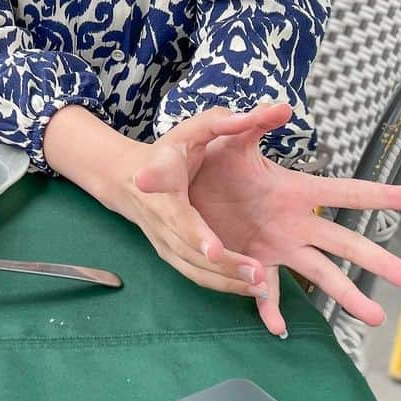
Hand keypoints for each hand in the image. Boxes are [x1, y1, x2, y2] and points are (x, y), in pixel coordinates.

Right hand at [118, 106, 283, 303]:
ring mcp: (165, 244)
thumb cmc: (168, 152)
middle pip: (192, 252)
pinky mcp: (172, 257)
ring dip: (227, 282)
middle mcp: (161, 224)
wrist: (128, 179)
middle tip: (258, 272)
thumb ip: (226, 122)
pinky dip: (222, 286)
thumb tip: (272, 111)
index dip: (196, 235)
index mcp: (164, 192)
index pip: (180, 218)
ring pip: (195, 271)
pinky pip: (196, 277)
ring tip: (262, 284)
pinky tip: (251, 289)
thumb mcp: (193, 129)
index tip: (213, 249)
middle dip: (224, 265)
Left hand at [135, 101, 400, 336]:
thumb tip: (282, 106)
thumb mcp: (225, 135)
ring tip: (375, 320)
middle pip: (350, 245)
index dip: (390, 195)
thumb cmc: (200, 154)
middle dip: (386, 263)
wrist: (164, 180)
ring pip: (320, 276)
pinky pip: (266, 293)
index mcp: (295, 189)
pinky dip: (271, 310)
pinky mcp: (250, 264)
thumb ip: (251, 122)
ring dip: (347, 296)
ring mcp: (275, 247)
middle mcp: (294, 223)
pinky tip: (279, 330)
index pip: (351, 193)